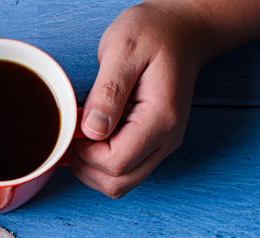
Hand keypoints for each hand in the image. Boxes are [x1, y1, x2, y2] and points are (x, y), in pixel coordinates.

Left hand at [72, 2, 207, 197]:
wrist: (182, 30)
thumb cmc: (154, 33)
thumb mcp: (123, 49)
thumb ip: (108, 92)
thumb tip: (92, 131)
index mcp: (161, 119)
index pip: (116, 164)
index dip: (86, 154)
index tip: (77, 127)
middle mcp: (167, 140)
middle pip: (118, 184)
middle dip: (86, 166)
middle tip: (77, 133)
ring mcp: (162, 146)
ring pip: (120, 185)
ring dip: (92, 169)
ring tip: (85, 134)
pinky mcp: (154, 146)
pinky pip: (124, 172)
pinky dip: (101, 164)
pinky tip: (95, 137)